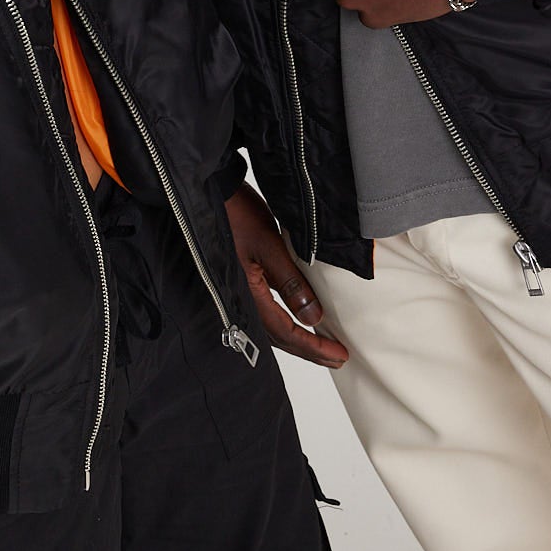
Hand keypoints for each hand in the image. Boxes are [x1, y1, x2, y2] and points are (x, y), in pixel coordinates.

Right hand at [223, 184, 347, 367]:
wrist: (211, 192)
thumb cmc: (238, 214)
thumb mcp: (270, 245)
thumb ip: (290, 282)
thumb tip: (314, 316)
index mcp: (248, 294)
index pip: (286, 332)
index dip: (313, 346)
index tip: (339, 354)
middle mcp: (243, 298)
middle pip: (279, 337)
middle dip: (309, 350)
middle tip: (337, 359)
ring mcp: (241, 290)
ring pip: (272, 327)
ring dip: (298, 339)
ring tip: (322, 345)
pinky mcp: (243, 279)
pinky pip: (267, 311)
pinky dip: (286, 320)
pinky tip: (297, 318)